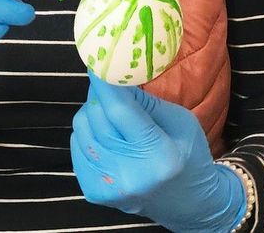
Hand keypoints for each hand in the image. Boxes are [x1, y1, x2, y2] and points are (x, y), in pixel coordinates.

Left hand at [70, 71, 246, 232]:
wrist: (187, 202)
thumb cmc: (187, 154)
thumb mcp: (179, 120)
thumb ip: (145, 100)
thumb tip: (113, 77)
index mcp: (160, 156)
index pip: (120, 110)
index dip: (104, 83)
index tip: (96, 61)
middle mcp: (131, 176)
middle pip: (97, 118)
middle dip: (98, 93)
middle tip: (105, 81)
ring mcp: (110, 188)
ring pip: (82, 129)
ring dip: (91, 112)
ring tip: (109, 110)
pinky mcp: (94, 193)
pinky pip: (76, 146)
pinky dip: (86, 132)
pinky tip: (103, 132)